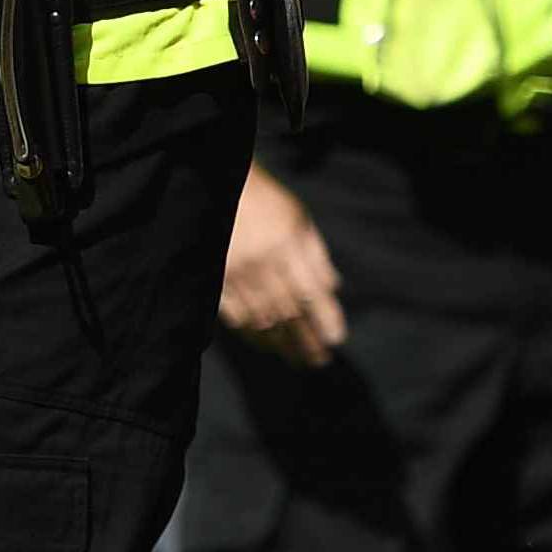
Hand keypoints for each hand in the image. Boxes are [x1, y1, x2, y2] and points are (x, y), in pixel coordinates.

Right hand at [220, 168, 346, 368]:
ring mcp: (237, 275)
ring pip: (263, 320)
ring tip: (297, 358)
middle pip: (289, 313)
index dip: (325, 319)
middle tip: (319, 360)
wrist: (221, 191)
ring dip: (282, 344)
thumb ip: (317, 256)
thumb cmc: (267, 203)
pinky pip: (235, 317)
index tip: (336, 339)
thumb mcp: (299, 220)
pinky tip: (266, 344)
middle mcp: (263, 263)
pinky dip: (253, 335)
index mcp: (288, 245)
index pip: (312, 292)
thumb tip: (333, 289)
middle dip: (307, 341)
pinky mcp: (216, 282)